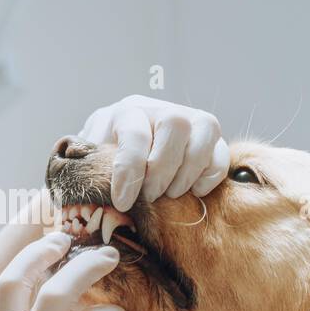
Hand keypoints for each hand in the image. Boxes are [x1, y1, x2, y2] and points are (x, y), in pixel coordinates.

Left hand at [78, 94, 229, 211]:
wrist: (118, 152)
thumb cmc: (101, 161)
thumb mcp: (87, 162)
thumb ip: (88, 172)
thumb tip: (91, 197)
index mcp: (124, 112)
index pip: (134, 134)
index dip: (130, 171)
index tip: (123, 202)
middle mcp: (158, 108)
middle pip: (175, 124)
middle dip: (163, 169)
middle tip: (150, 196)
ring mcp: (187, 118)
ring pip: (204, 129)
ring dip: (189, 171)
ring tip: (171, 194)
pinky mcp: (207, 137)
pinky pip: (222, 150)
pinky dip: (211, 175)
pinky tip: (193, 192)